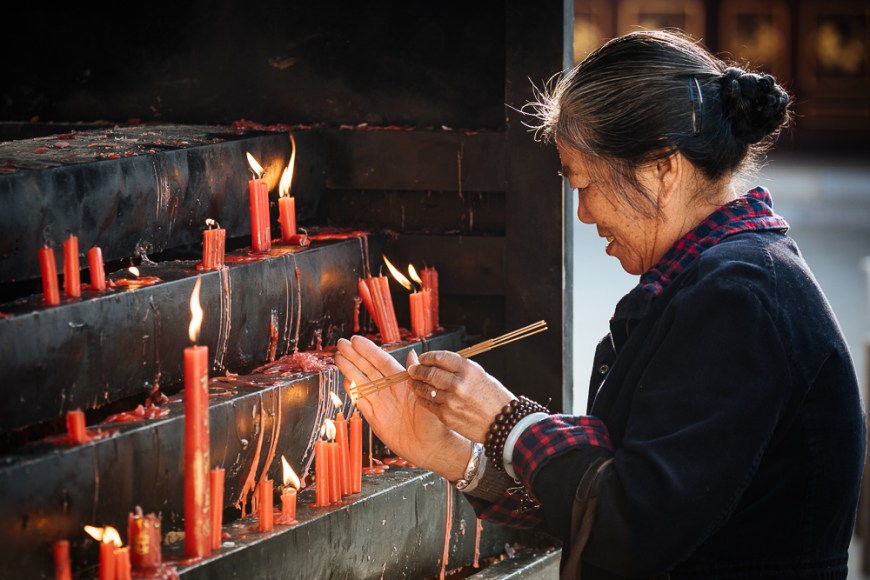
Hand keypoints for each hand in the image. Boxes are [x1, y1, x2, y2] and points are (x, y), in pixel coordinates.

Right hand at [334, 335, 469, 480]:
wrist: (432, 447)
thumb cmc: (434, 421)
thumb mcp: (428, 395)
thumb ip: (417, 375)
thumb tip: (413, 354)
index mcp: (402, 382)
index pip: (382, 362)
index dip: (369, 351)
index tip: (356, 341)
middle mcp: (390, 390)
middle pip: (368, 370)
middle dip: (354, 356)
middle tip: (341, 344)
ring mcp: (381, 403)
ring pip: (362, 383)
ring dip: (350, 370)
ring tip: (338, 358)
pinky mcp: (375, 418)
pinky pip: (361, 403)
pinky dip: (353, 393)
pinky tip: (345, 382)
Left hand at [407, 351, 514, 443]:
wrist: (504, 424)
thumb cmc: (494, 398)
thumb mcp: (481, 375)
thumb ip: (460, 368)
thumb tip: (438, 362)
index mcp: (468, 369)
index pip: (440, 357)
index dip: (427, 357)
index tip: (422, 358)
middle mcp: (458, 384)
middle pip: (429, 372)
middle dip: (417, 369)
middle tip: (411, 369)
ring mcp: (450, 401)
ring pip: (425, 389)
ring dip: (416, 384)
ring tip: (412, 381)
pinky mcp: (446, 416)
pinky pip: (428, 404)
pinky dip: (421, 398)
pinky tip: (419, 395)